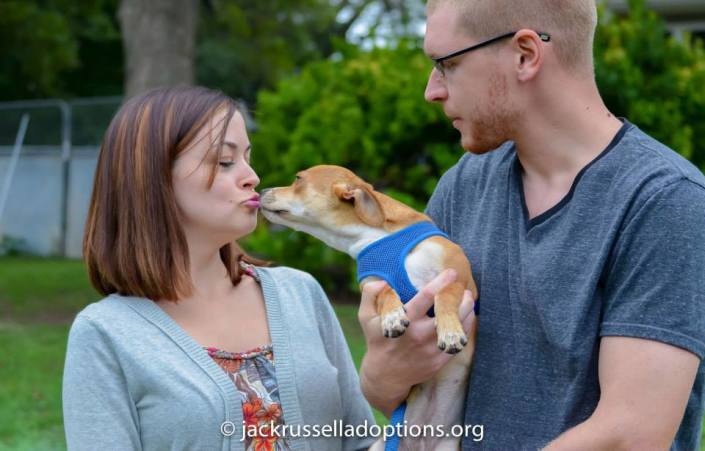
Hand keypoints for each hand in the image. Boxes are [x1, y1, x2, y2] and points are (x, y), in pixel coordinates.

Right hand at [358, 269, 475, 416]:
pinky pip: (458, 342)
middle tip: (464, 288)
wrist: (385, 376)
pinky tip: (466, 318)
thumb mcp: (366, 317)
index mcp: (404, 321)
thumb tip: (383, 282)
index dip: (441, 282)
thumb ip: (370, 295)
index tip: (452, 272)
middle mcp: (419, 334)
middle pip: (448, 312)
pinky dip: (465, 328)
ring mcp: (431, 349)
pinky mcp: (439, 360)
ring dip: (467, 310)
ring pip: (457, 327)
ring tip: (469, 299)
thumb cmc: (377, 341)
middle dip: (460, 297)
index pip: (426, 297)